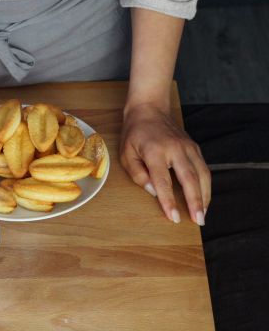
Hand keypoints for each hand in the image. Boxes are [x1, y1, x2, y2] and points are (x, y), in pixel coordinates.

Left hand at [120, 103, 210, 224]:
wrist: (149, 109)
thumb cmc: (134, 134)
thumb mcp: (126, 154)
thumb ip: (138, 174)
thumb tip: (154, 192)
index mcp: (155, 151)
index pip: (163, 181)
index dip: (169, 201)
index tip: (174, 217)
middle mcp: (175, 149)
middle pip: (190, 179)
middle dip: (196, 202)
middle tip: (198, 221)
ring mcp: (188, 147)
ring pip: (202, 174)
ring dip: (205, 196)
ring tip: (203, 215)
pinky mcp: (195, 147)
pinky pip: (204, 169)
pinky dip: (206, 186)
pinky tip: (203, 198)